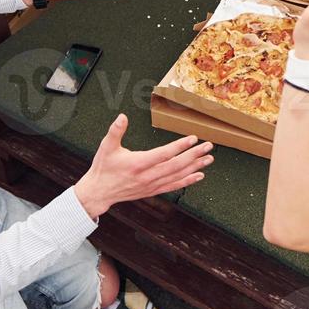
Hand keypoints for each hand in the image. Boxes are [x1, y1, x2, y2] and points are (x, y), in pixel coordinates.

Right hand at [74, 113, 213, 217]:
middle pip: (176, 165)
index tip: (193, 139)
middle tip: (208, 146)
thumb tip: (122, 116)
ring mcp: (152, 185)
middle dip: (194, 155)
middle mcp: (148, 176)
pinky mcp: (153, 190)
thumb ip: (115, 131)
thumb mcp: (106, 146)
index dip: (179, 147)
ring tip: (208, 159)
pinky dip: (187, 181)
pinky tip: (199, 175)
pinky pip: (173, 186)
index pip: (164, 154)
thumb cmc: (104, 168)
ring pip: (178, 176)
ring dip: (195, 167)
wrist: (99, 192)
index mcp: (138, 163)